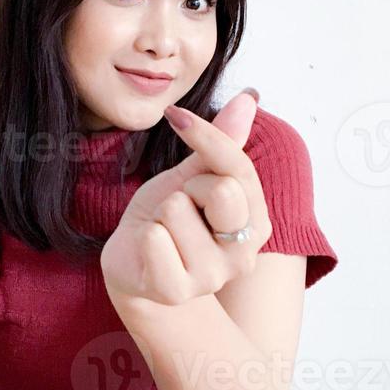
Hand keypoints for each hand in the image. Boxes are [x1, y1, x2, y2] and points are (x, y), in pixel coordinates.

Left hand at [101, 90, 271, 307]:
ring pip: (178, 210)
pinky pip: (155, 240)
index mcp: (256, 220)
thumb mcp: (193, 175)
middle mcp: (244, 253)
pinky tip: (149, 252)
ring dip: (159, 215)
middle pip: (222, 188)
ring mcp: (212, 276)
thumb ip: (221, 144)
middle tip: (176, 208)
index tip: (175, 115)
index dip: (205, 135)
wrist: (133, 263)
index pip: (238, 166)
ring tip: (162, 232)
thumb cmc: (167, 218)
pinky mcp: (177, 291)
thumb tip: (249, 98)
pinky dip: (143, 236)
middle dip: (185, 187)